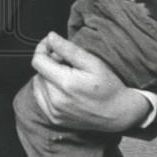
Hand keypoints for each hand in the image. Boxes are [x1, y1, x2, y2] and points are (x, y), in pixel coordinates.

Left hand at [30, 32, 150, 132]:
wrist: (118, 113)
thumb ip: (68, 49)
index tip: (51, 44)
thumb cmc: (108, 87)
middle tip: (67, 62)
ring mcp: (54, 112)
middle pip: (39, 72)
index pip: (38, 61)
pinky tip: (62, 89)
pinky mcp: (54, 119)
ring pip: (38, 85)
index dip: (43, 48)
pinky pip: (40, 99)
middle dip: (49, 63)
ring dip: (47, 77)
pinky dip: (47, 91)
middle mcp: (56, 100)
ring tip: (66, 76)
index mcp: (65, 84)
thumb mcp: (92, 62)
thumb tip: (50, 37)